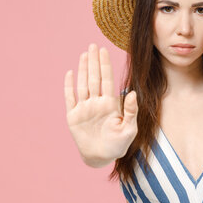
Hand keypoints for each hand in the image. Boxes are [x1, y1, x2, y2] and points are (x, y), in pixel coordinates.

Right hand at [64, 43, 137, 163]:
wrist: (102, 157)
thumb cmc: (119, 144)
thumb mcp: (130, 129)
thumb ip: (131, 111)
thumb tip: (133, 93)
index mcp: (110, 104)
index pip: (107, 80)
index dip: (105, 65)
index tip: (104, 51)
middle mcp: (96, 102)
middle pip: (94, 78)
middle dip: (94, 62)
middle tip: (93, 45)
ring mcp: (84, 108)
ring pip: (83, 84)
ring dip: (83, 69)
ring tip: (84, 55)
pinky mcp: (73, 116)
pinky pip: (70, 98)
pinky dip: (69, 86)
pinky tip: (70, 73)